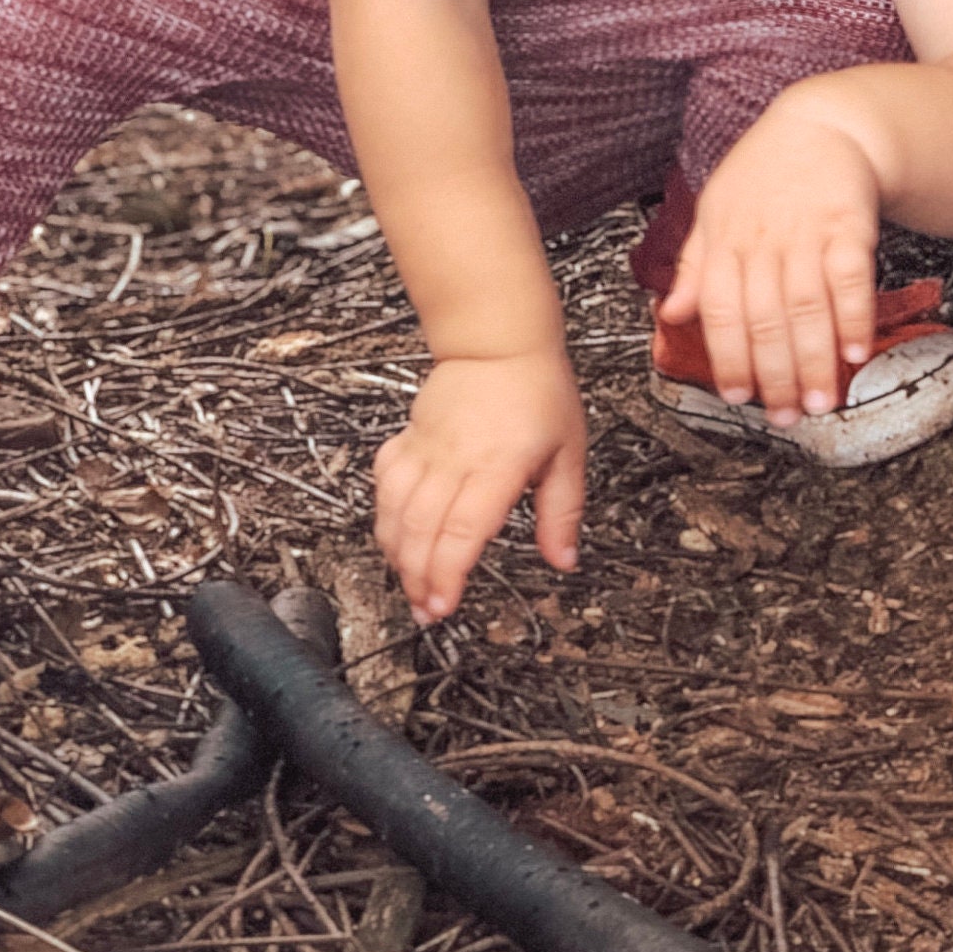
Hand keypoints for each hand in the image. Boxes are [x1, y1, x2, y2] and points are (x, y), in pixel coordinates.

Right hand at [373, 349, 584, 623]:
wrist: (498, 341)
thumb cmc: (537, 390)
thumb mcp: (568, 452)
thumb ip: (563, 512)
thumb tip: (565, 560)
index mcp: (499, 465)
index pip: (463, 530)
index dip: (448, 574)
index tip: (444, 605)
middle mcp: (456, 459)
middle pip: (422, 529)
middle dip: (418, 578)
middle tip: (425, 610)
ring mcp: (427, 448)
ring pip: (395, 510)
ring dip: (397, 554)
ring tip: (408, 584)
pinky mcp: (408, 438)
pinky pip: (385, 482)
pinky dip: (384, 514)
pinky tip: (393, 535)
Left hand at [660, 99, 881, 426]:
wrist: (824, 124)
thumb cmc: (766, 172)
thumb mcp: (716, 210)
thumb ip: (696, 267)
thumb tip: (669, 314)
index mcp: (725, 241)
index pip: (721, 311)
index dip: (729, 358)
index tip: (738, 397)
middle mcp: (764, 241)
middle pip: (766, 318)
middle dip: (775, 376)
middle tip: (786, 417)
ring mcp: (808, 232)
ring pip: (807, 306)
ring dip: (813, 359)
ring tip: (820, 401)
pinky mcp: (850, 224)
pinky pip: (851, 277)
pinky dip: (853, 317)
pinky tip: (855, 352)